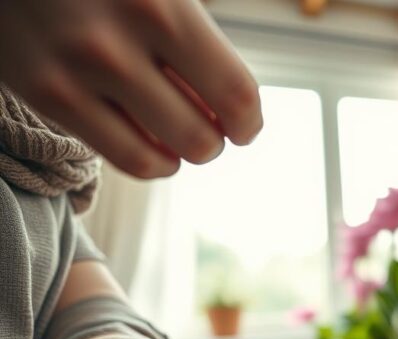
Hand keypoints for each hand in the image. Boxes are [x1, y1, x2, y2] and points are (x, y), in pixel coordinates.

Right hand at [0, 0, 262, 177]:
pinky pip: (121, 157)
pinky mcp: (44, 93)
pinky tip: (151, 143)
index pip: (234, 92)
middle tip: (210, 129)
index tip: (244, 126)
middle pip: (200, 135)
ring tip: (180, 138)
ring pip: (161, 158)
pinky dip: (149, 160)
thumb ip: (197, 37)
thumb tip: (233, 108)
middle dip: (215, 141)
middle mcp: (116, 42)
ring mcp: (75, 71)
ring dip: (182, 156)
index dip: (248, 120)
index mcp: (161, 5)